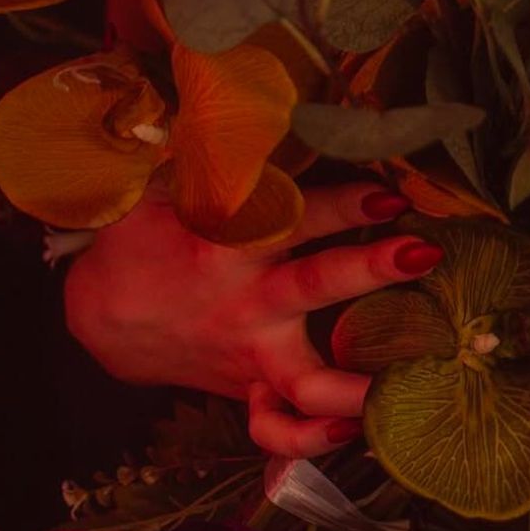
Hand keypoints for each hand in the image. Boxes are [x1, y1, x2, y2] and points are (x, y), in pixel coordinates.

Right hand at [64, 182, 441, 458]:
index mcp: (227, 244)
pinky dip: (311, 438)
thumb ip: (216, 153)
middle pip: (316, 285)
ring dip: (356, 381)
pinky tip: (355, 431)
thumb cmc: (150, 235)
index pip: (294, 216)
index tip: (390, 194)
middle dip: (370, 268)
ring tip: (410, 376)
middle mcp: (246, 301)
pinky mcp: (247, 387)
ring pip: (306, 378)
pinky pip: (276, 427)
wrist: (106, 312)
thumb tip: (253, 93)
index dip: (343, 203)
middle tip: (424, 252)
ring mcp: (250, 352)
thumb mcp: (170, 186)